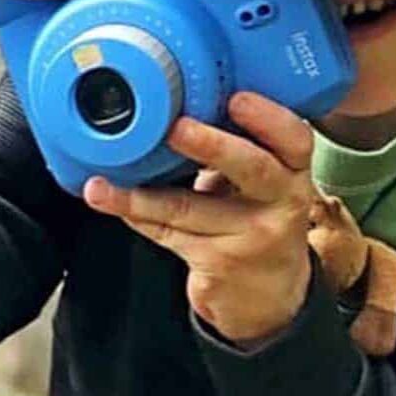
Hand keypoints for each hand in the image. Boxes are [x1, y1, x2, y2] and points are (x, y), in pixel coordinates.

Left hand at [83, 92, 314, 344]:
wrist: (268, 297)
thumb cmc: (257, 219)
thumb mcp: (264, 185)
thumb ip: (239, 150)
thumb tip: (180, 104)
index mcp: (292, 173)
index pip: (294, 140)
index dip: (268, 117)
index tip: (235, 98)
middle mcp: (280, 205)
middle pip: (252, 169)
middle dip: (212, 146)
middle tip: (176, 128)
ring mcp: (249, 239)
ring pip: (187, 208)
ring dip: (138, 195)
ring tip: (101, 185)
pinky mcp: (218, 265)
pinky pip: (166, 232)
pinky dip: (134, 212)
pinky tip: (108, 199)